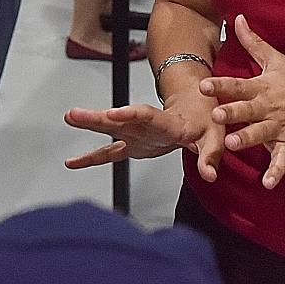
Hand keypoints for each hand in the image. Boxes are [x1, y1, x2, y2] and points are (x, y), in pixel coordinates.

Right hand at [63, 92, 225, 181]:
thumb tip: (209, 176)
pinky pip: (109, 152)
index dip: (131, 115)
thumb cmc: (207, 122)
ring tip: (69, 118)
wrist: (196, 108)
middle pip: (121, 119)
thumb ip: (210, 156)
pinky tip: (72, 162)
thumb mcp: (216, 138)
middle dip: (98, 118)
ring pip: (110, 128)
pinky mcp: (133, 145)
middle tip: (75, 114)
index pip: (148, 116)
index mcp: (169, 122)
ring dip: (90, 124)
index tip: (114, 114)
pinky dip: (92, 158)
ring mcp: (138, 133)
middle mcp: (148, 125)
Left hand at [200, 15, 284, 189]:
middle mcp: (270, 107)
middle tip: (215, 114)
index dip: (221, 85)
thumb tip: (236, 18)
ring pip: (261, 134)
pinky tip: (267, 184)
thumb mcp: (277, 60)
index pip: (238, 85)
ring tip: (231, 144)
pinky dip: (276, 172)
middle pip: (247, 110)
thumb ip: (252, 42)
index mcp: (264, 88)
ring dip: (247, 139)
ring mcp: (281, 128)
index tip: (203, 85)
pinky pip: (282, 160)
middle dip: (231, 113)